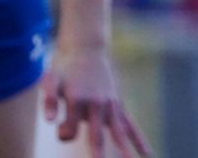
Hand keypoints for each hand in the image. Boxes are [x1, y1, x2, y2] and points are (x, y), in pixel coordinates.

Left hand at [41, 43, 150, 157]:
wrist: (87, 50)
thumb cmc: (64, 68)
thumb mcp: (51, 80)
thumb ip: (49, 100)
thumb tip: (50, 121)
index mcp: (78, 99)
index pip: (68, 131)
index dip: (63, 132)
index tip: (61, 125)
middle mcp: (97, 104)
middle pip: (97, 138)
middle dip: (98, 155)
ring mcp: (110, 105)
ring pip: (118, 134)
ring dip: (125, 151)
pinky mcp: (118, 105)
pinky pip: (130, 125)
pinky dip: (138, 139)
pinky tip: (147, 153)